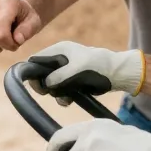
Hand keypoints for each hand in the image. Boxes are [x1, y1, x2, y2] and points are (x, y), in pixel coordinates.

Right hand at [0, 0, 41, 51]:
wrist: (16, 6)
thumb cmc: (25, 15)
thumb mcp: (34, 21)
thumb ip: (28, 30)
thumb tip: (17, 40)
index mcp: (9, 2)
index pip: (1, 27)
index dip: (8, 42)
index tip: (16, 45)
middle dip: (3, 45)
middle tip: (12, 43)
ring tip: (5, 40)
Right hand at [27, 41, 144, 105]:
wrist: (117, 73)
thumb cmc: (99, 65)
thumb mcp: (78, 68)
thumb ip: (60, 74)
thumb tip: (46, 84)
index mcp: (60, 49)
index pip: (37, 58)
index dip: (32, 70)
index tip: (36, 83)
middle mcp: (60, 59)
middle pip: (41, 73)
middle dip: (44, 85)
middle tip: (49, 92)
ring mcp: (66, 71)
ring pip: (50, 85)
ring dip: (55, 93)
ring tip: (65, 97)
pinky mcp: (72, 81)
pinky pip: (60, 91)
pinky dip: (63, 97)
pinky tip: (69, 100)